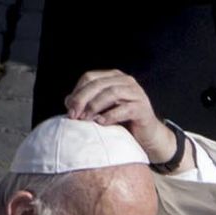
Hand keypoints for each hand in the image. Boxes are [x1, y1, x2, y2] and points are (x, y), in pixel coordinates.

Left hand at [64, 70, 185, 165]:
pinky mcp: (142, 108)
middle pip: (98, 84)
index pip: (90, 77)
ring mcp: (136, 93)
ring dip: (94, 106)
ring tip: (86, 119)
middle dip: (82, 99)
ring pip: (111, 93)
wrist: (147, 137)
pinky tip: (101, 123)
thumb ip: (87, 103)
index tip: (69, 108)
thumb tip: (68, 101)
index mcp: (114, 77)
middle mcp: (126, 81)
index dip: (77, 91)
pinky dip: (110, 116)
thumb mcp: (102, 110)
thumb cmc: (123, 122)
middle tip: (73, 115)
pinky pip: (124, 109)